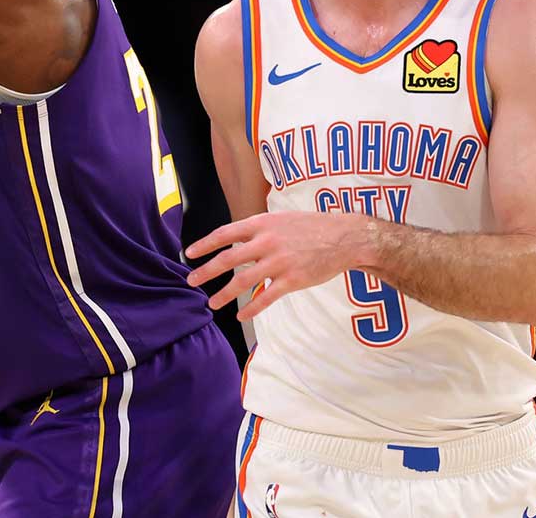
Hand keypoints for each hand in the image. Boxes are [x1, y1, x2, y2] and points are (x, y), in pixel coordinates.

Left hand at [184, 210, 378, 321]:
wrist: (345, 237)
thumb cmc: (311, 227)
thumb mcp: (280, 219)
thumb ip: (257, 230)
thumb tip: (234, 241)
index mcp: (261, 224)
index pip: (224, 234)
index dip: (205, 244)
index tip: (189, 254)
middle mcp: (267, 242)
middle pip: (228, 259)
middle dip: (206, 271)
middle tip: (191, 281)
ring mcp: (279, 262)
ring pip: (244, 280)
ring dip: (224, 294)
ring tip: (212, 303)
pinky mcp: (293, 280)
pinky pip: (267, 297)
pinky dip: (251, 308)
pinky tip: (241, 315)